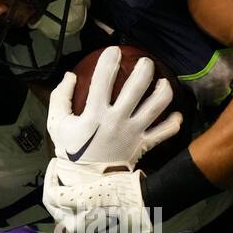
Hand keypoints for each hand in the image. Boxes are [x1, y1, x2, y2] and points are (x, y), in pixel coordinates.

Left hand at [43, 158, 151, 232]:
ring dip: (65, 188)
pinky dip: (78, 193)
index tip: (54, 161)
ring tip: (67, 172)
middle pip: (58, 204)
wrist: (148, 201)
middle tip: (58, 167)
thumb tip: (50, 193)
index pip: (51, 199)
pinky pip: (82, 205)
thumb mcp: (88, 195)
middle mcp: (80, 228)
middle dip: (55, 184)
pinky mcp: (102, 218)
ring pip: (70, 204)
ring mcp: (91, 224)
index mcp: (74, 225)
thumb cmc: (118, 197)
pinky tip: (83, 182)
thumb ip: (63, 197)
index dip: (49, 178)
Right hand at [48, 46, 181, 173]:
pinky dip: (173, 123)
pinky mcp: (143, 145)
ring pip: (156, 106)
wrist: (86, 182)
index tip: (113, 50)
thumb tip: (70, 76)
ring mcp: (133, 133)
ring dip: (163, 91)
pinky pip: (164, 133)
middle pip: (137, 88)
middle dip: (144, 69)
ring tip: (163, 82)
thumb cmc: (71, 151)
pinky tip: (176, 114)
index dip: (109, 60)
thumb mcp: (56, 124)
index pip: (103, 79)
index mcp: (94, 113)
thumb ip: (60, 97)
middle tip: (146, 62)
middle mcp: (117, 120)